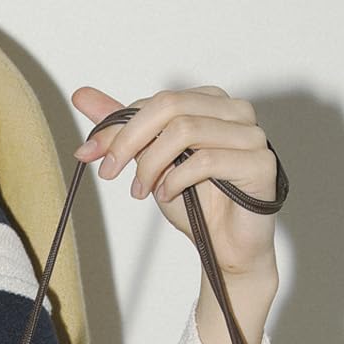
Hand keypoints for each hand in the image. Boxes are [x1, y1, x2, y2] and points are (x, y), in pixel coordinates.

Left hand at [70, 83, 279, 276]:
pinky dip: (176, 179)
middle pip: (170, 106)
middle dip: (129, 140)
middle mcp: (235, 111)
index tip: (89, 153)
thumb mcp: (149, 161)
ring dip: (151, 164)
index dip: (117, 127)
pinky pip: (208, 160)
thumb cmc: (195, 202)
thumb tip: (81, 95)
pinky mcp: (261, 163)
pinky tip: (166, 195)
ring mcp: (252, 135)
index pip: (157, 101)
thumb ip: (122, 128)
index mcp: (210, 102)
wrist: (225, 248)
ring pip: (185, 130)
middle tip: (110, 172)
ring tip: (142, 190)